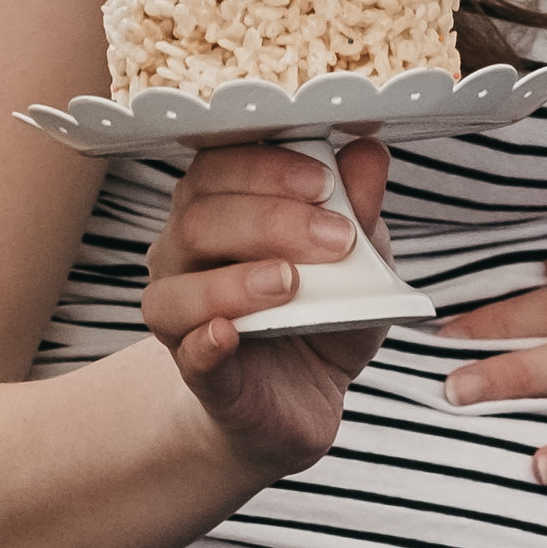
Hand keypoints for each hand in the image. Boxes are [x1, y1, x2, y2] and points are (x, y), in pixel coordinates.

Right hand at [143, 140, 394, 477]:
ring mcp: (182, 315)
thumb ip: (358, 207)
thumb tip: (368, 152)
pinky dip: (206, 340)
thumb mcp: (357, 257)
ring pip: (179, 285)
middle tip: (337, 240)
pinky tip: (230, 333)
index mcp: (219, 209)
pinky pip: (186, 352)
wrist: (303, 395)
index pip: (217, 167)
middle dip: (272, 220)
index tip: (325, 183)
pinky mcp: (197, 371)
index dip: (267, 167)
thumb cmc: (319, 312)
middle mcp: (185, 255)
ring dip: (238, 279)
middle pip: (199, 217)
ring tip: (290, 282)